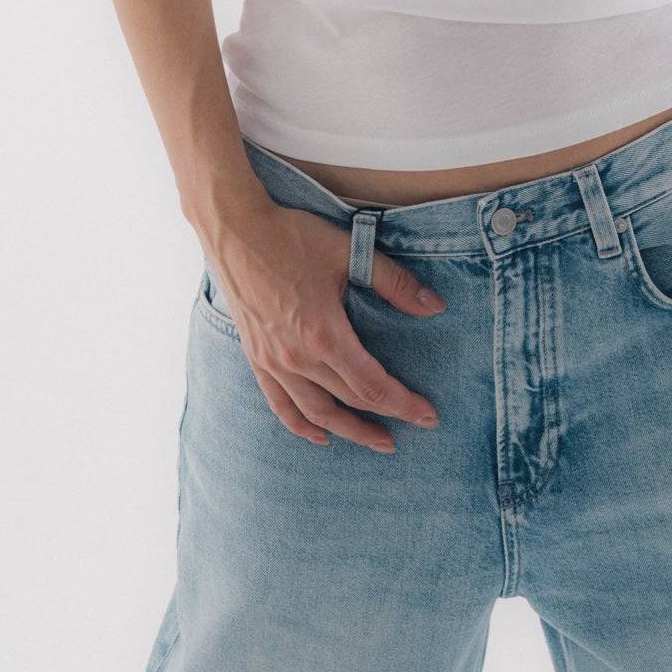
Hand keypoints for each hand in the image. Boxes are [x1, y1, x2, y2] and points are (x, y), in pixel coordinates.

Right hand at [209, 194, 445, 453]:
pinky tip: (320, 435)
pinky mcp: (256, 357)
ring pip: (315, 412)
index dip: (403, 404)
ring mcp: (272, 361)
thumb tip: (435, 306)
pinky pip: (280, 404)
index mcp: (323, 334)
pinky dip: (301, 425)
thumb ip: (394, 282)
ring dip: (348, 431)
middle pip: (348, 402)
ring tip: (375, 441)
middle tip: (414, 428)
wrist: (236, 230)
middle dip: (384, 419)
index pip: (372, 385)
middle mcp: (297, 357)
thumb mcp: (349, 252)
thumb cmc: (292, 237)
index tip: (428, 416)